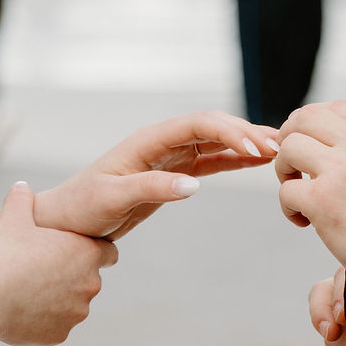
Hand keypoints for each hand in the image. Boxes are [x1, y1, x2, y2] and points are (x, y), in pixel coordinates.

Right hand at [0, 182, 116, 345]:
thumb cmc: (2, 252)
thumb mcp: (12, 217)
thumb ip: (22, 200)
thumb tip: (21, 187)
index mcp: (86, 253)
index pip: (108, 252)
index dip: (91, 250)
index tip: (72, 251)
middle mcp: (89, 284)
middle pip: (89, 280)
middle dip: (71, 277)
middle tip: (42, 271)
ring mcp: (76, 313)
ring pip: (72, 306)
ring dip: (58, 300)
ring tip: (28, 292)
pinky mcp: (59, 336)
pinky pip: (56, 327)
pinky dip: (43, 322)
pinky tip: (21, 312)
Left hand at [36, 112, 278, 240]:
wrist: (65, 221)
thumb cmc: (83, 208)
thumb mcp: (113, 200)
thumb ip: (152, 189)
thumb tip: (192, 185)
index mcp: (148, 140)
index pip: (198, 124)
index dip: (230, 131)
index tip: (257, 148)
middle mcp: (161, 142)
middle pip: (212, 126)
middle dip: (246, 132)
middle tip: (279, 149)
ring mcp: (169, 156)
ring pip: (215, 140)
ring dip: (245, 143)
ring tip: (278, 150)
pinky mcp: (172, 172)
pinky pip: (210, 160)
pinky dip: (235, 159)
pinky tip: (257, 162)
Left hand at [274, 101, 345, 264]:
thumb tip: (308, 129)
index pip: (333, 108)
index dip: (313, 126)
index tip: (311, 147)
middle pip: (304, 118)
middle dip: (291, 139)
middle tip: (294, 165)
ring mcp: (342, 168)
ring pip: (288, 148)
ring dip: (285, 170)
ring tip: (301, 192)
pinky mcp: (322, 198)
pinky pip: (286, 190)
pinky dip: (289, 207)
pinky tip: (305, 220)